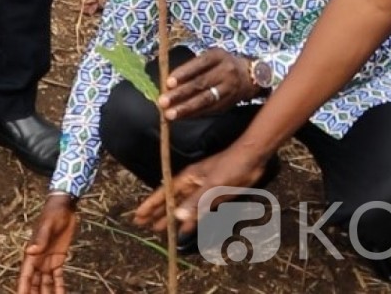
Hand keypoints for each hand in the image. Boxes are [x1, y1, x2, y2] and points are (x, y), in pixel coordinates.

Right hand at [16, 194, 77, 293]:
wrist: (65, 208)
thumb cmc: (53, 214)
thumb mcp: (47, 225)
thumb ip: (40, 239)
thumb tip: (30, 251)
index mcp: (32, 254)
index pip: (26, 276)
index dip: (23, 288)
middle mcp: (38, 261)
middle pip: (34, 283)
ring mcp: (47, 261)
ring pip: (45, 283)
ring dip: (47, 293)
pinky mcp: (58, 260)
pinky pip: (57, 277)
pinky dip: (59, 287)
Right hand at [134, 148, 269, 235]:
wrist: (252, 159)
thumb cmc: (230, 166)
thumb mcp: (212, 185)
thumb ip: (195, 202)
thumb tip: (177, 217)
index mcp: (187, 178)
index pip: (164, 193)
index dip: (151, 205)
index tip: (138, 216)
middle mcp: (192, 185)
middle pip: (171, 201)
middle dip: (157, 212)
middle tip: (143, 225)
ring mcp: (203, 191)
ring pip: (183, 207)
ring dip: (172, 218)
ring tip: (158, 230)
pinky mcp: (215, 196)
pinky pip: (199, 211)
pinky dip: (191, 220)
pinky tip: (186, 229)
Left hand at [160, 48, 256, 120]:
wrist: (251, 76)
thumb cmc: (223, 64)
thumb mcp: (212, 57)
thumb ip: (193, 67)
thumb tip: (169, 83)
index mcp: (219, 56)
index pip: (200, 64)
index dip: (184, 73)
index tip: (168, 82)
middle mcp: (226, 72)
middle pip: (201, 83)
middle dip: (180, 94)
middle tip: (163, 101)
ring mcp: (228, 89)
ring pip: (205, 100)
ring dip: (185, 108)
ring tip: (170, 114)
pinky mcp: (228, 103)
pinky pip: (209, 110)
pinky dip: (194, 114)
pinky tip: (181, 117)